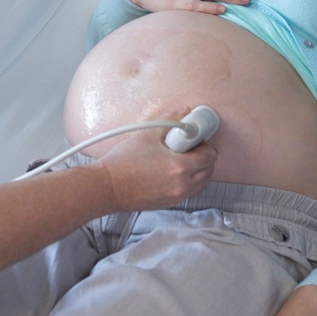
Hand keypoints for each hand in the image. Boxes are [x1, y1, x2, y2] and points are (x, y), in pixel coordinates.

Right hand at [94, 115, 216, 210]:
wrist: (107, 187)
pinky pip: (189, 192)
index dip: (205, 144)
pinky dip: (189, 182)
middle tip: (191, 147)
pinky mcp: (168, 203)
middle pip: (208, 171)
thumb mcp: (147, 135)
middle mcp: (182, 185)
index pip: (209, 156)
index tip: (197, 139)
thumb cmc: (124, 162)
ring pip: (201, 183)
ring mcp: (176, 197)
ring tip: (183, 159)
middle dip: (204, 157)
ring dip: (199, 171)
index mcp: (180, 166)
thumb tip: (184, 112)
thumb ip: (170, 121)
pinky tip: (174, 172)